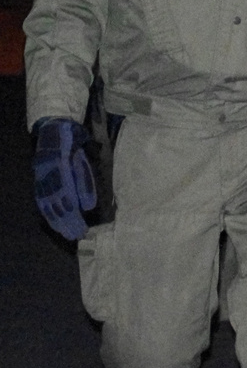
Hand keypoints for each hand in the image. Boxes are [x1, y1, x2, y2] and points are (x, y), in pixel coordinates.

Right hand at [32, 118, 96, 240]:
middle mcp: (47, 177)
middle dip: (67, 223)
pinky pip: (41, 201)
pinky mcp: (37, 181)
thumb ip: (85, 183)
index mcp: (60, 171)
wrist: (53, 131)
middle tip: (78, 236)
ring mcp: (40, 179)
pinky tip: (54, 222)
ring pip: (47, 206)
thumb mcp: (83, 160)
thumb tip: (89, 207)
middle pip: (57, 206)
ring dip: (57, 222)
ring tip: (67, 234)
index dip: (74, 217)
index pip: (67, 200)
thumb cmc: (73, 145)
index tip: (83, 229)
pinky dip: (48, 214)